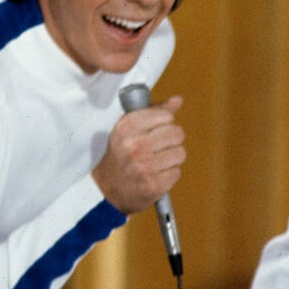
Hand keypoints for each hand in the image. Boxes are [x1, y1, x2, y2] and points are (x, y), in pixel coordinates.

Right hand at [92, 95, 183, 214]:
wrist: (108, 188)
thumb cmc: (121, 155)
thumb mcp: (129, 129)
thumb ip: (154, 112)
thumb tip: (177, 100)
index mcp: (126, 127)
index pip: (165, 115)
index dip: (164, 122)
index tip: (155, 130)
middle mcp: (135, 145)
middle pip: (177, 133)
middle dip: (171, 140)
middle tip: (158, 147)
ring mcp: (144, 166)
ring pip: (180, 153)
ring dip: (172, 157)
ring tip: (157, 161)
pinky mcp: (153, 184)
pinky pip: (177, 171)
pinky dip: (169, 173)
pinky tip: (156, 173)